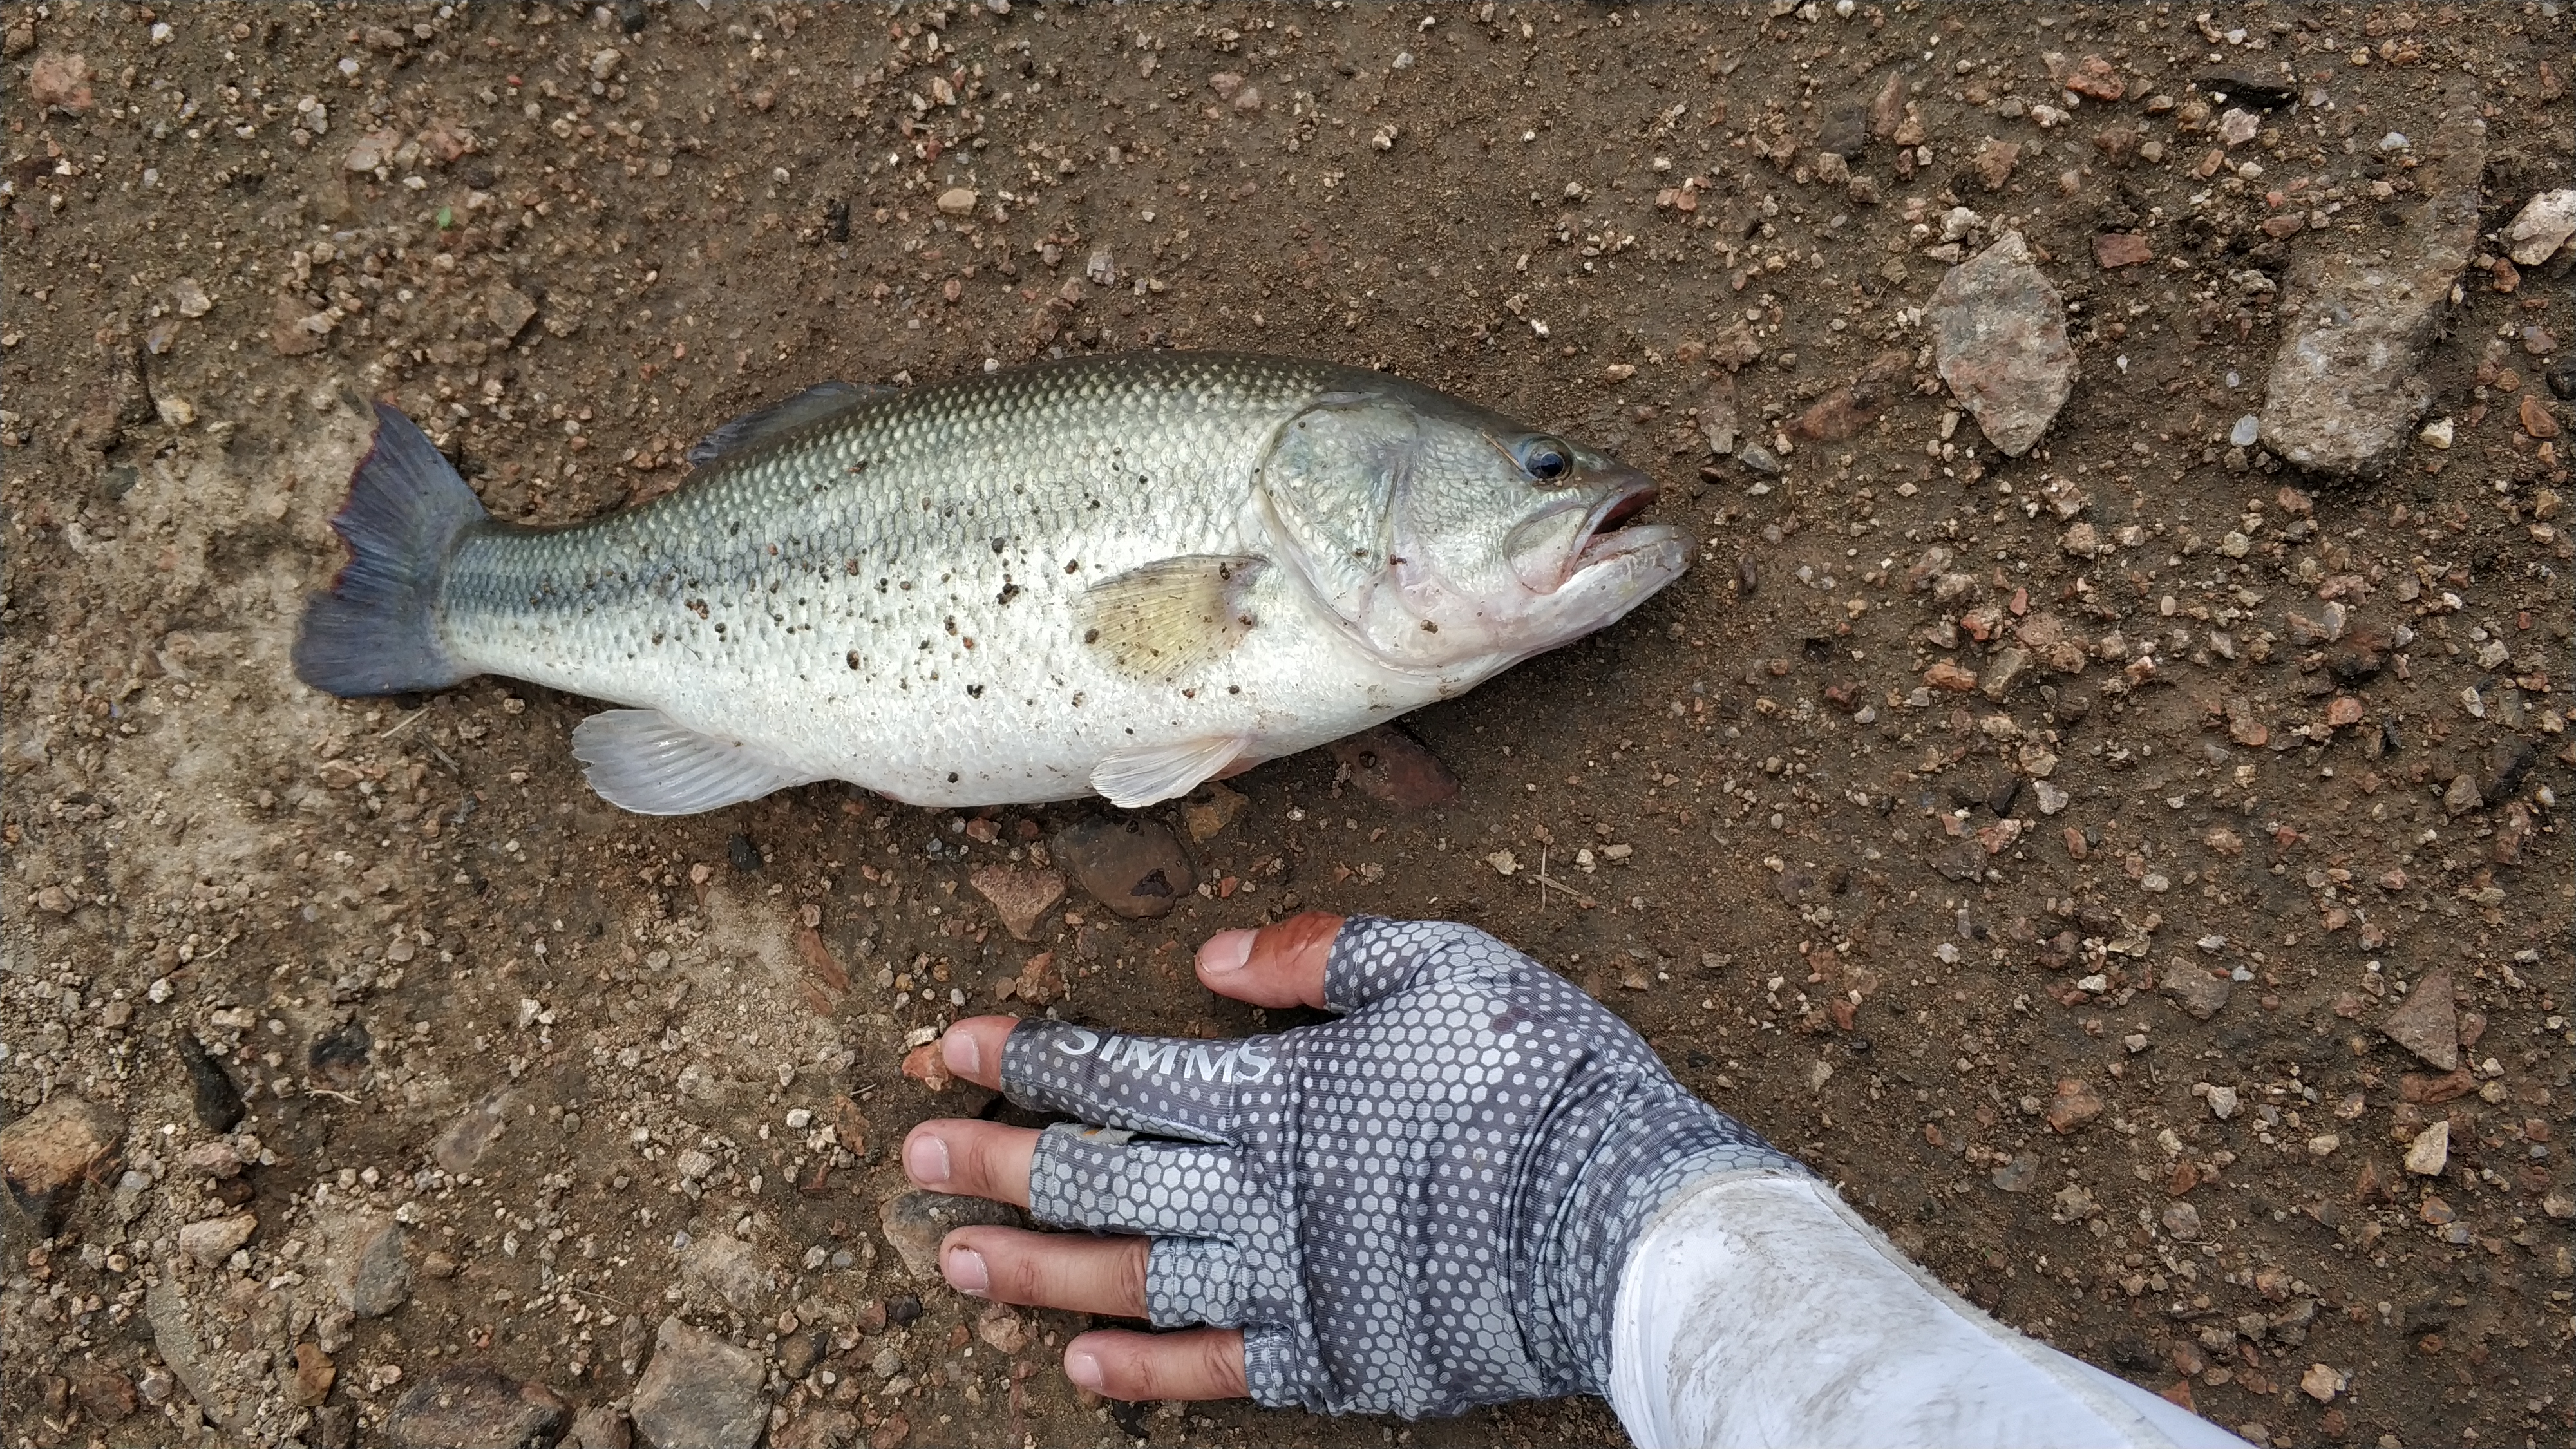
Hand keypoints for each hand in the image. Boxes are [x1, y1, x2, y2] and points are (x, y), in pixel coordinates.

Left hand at [901, 915, 1792, 1416]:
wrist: (1633, 1225)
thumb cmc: (1544, 1077)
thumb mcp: (1442, 966)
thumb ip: (1321, 956)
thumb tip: (1216, 955)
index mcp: (1278, 1090)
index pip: (1116, 1072)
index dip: (1026, 1057)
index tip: (949, 1047)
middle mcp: (1259, 1193)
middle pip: (1098, 1178)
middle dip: (997, 1163)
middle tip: (915, 1157)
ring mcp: (1288, 1286)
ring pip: (1129, 1278)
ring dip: (1033, 1269)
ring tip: (952, 1259)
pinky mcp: (1333, 1359)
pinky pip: (1212, 1371)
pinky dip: (1141, 1372)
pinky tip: (1080, 1365)